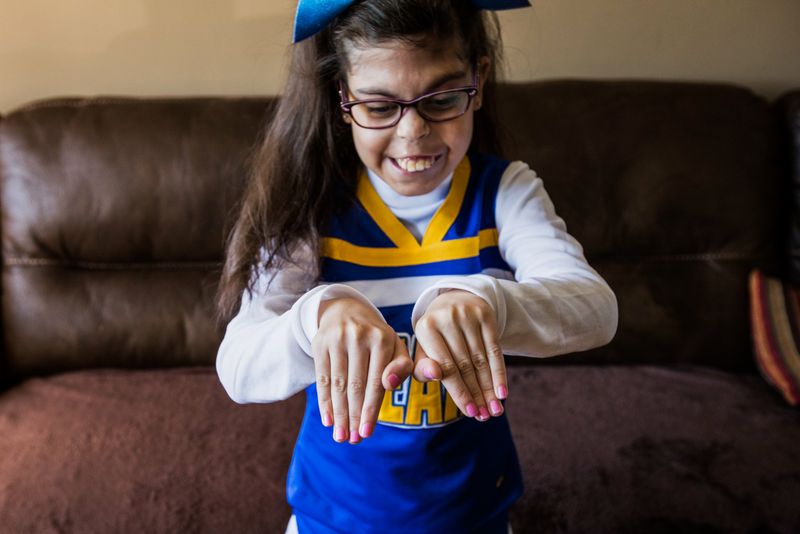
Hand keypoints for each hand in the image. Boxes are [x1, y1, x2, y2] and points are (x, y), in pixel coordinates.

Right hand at [312, 297, 412, 443]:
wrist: (347, 311)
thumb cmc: (377, 338)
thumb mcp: (396, 347)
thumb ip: (403, 367)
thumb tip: (389, 385)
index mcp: (383, 339)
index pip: (376, 382)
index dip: (370, 410)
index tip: (366, 433)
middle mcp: (359, 337)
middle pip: (355, 386)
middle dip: (354, 416)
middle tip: (352, 440)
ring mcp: (337, 339)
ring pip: (337, 384)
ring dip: (339, 414)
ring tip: (340, 435)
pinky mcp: (320, 343)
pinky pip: (321, 378)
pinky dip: (324, 401)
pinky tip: (328, 419)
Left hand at [412, 289, 506, 420]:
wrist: (453, 300)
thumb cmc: (436, 335)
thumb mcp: (423, 348)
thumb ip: (423, 367)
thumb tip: (434, 377)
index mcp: (426, 328)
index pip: (445, 366)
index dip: (459, 391)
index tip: (469, 412)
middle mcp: (447, 318)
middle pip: (465, 365)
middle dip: (476, 393)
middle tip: (484, 416)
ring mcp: (467, 315)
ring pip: (481, 359)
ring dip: (489, 388)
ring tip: (494, 410)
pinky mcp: (485, 315)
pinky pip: (495, 349)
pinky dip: (499, 373)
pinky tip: (502, 393)